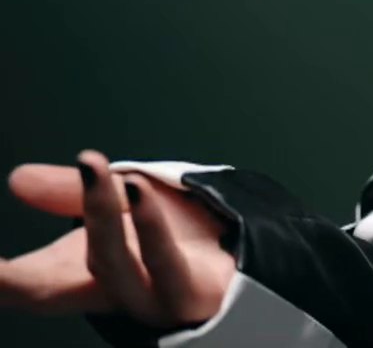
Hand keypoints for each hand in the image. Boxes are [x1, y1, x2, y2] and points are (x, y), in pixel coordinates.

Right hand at [0, 150, 235, 327]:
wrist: (251, 252)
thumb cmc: (179, 232)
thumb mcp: (121, 203)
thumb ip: (73, 193)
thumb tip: (17, 179)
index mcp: (79, 277)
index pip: (22, 283)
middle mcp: (106, 292)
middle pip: (46, 289)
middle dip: (10, 276)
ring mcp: (147, 301)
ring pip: (112, 264)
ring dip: (100, 216)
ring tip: (93, 170)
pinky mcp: (190, 297)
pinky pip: (167, 265)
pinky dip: (151, 227)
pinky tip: (139, 191)